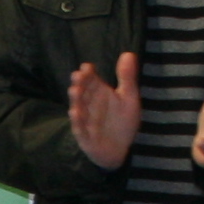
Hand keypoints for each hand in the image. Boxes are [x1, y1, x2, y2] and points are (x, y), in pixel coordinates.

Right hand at [67, 52, 141, 168]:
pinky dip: (77, 122)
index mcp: (99, 93)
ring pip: (78, 109)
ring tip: (75, 90)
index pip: (91, 80)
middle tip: (78, 76)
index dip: (88, 74)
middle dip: (80, 84)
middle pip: (83, 93)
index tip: (87, 67)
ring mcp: (86, 121)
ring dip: (76, 100)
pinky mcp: (86, 137)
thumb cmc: (123, 121)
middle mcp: (90, 105)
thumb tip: (128, 53)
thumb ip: (127, 77)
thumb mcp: (129, 97)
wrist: (123, 149)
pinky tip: (75, 113)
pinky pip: (80, 129)